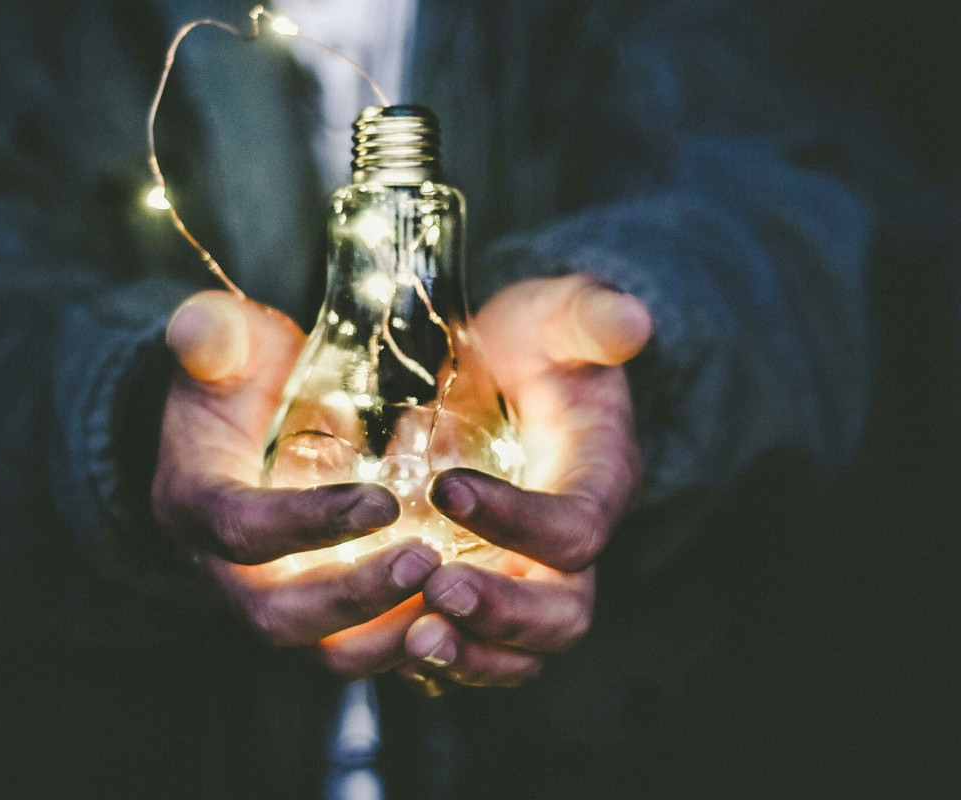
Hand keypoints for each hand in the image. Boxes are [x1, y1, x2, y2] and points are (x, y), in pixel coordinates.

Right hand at [151, 291, 440, 670]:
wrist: (242, 427)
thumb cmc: (240, 379)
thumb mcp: (225, 345)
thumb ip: (214, 336)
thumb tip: (198, 327)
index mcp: (195, 504)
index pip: (241, 529)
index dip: (307, 523)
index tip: (382, 502)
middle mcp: (226, 570)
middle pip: (278, 616)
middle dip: (353, 598)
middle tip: (427, 561)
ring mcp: (275, 599)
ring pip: (324, 650)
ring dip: (389, 636)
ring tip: (456, 598)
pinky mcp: (320, 615)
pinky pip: (361, 650)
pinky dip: (410, 643)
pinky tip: (465, 615)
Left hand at [400, 274, 651, 690]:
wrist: (508, 375)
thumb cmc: (535, 344)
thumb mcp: (559, 315)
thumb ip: (590, 317)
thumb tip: (632, 319)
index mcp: (598, 483)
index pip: (575, 528)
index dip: (518, 520)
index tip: (446, 487)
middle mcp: (570, 548)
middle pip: (562, 613)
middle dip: (502, 613)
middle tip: (436, 590)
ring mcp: (527, 578)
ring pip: (519, 652)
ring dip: (469, 656)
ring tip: (412, 639)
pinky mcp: (485, 591)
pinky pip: (471, 650)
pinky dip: (435, 661)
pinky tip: (385, 642)